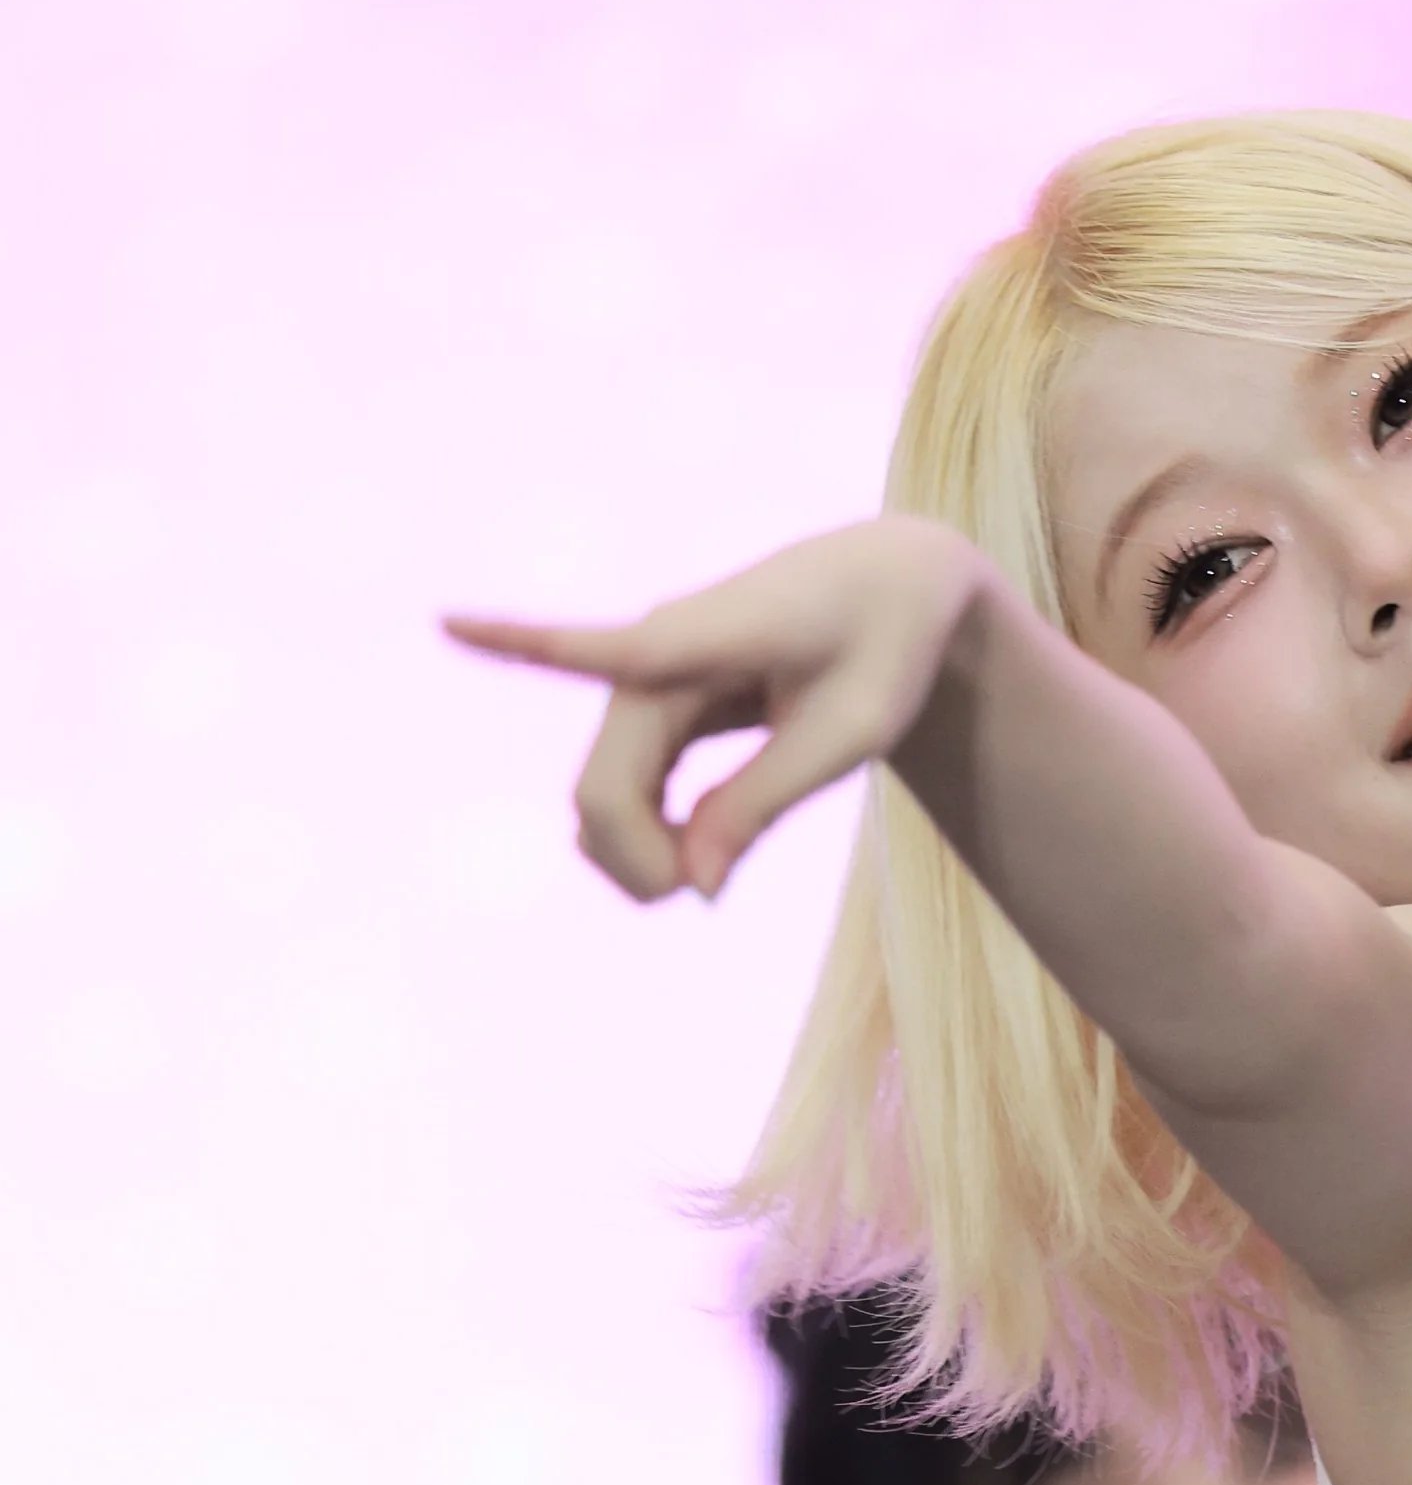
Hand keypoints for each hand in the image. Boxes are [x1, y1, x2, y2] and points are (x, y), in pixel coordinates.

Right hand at [447, 517, 983, 900]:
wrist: (895, 584)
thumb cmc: (886, 649)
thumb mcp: (847, 736)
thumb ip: (764, 803)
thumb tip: (693, 885)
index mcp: (698, 638)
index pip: (593, 646)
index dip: (513, 643)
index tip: (442, 619)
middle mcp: (655, 653)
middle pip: (599, 782)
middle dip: (630, 858)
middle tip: (699, 899)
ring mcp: (650, 677)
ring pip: (601, 790)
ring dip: (633, 852)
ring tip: (704, 880)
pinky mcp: (660, 700)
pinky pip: (624, 781)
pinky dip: (645, 830)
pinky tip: (687, 857)